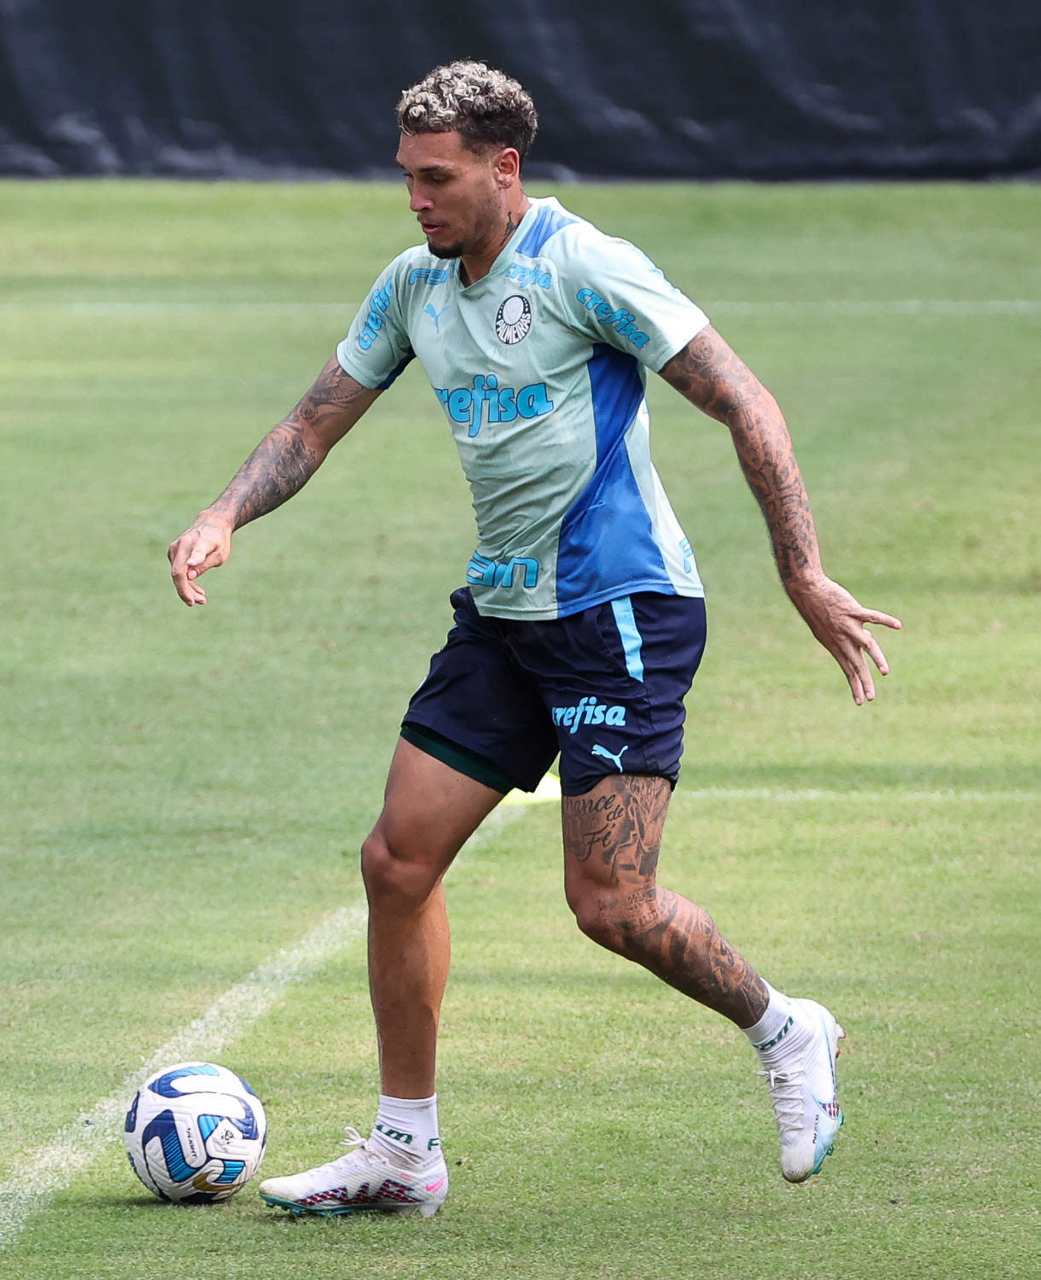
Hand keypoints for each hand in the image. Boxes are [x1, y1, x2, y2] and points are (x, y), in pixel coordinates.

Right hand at [167, 514, 232, 605]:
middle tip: (201, 602)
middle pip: (178, 573)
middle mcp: (182, 544)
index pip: (193, 555)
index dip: (192, 563)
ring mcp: (174, 548)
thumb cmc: (218, 540)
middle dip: (187, 591)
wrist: (211, 524)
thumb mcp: (220, 553)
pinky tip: (198, 592)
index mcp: (198, 542)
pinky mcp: (173, 553)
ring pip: (177, 574)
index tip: (190, 570)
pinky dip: (186, 582)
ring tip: (202, 600)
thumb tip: (190, 576)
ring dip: (187, 589)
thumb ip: (206, 563)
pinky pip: (178, 571)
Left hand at [787, 574, 901, 704]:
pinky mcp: (853, 611)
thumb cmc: (817, 610)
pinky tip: (897, 625)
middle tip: (871, 698)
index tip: (859, 702)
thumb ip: (848, 637)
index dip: (854, 686)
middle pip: (856, 664)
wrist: (807, 592)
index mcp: (835, 646)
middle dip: (864, 682)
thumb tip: (868, 638)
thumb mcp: (827, 630)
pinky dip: (885, 620)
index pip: (847, 670)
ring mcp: (848, 625)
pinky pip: (872, 616)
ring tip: (885, 672)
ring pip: (866, 645)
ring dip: (876, 658)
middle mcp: (842, 639)